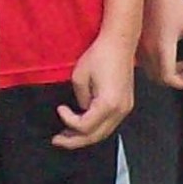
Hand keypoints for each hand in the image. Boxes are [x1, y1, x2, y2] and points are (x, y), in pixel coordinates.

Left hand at [56, 31, 134, 148]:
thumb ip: (79, 99)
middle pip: (95, 136)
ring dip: (84, 136)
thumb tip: (82, 109)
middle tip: (57, 140)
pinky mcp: (126, 105)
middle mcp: (120, 110)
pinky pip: (108, 124)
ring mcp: (125, 109)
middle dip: (74, 141)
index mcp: (108, 104)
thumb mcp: (79, 77)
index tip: (60, 108)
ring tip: (67, 135)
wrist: (120, 42)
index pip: (85, 126)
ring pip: (103, 133)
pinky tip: (82, 124)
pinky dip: (94, 127)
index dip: (68, 121)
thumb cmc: (99, 55)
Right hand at [140, 0, 182, 87]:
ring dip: (163, 71)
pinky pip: (143, 60)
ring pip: (150, 70)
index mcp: (162, 47)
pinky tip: (164, 50)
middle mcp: (148, 50)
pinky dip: (154, 62)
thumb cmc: (170, 1)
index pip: (169, 77)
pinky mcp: (135, 40)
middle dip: (174, 78)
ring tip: (176, 59)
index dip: (181, 82)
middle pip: (158, 78)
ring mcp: (140, 46)